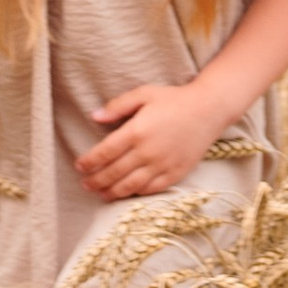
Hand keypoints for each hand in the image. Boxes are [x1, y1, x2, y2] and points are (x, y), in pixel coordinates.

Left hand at [75, 81, 224, 199]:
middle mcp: (147, 152)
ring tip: (101, 194)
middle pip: (114, 173)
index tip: (79, 166)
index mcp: (136, 131)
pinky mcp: (176, 173)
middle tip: (85, 184)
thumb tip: (94, 116)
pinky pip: (151, 189)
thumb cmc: (174, 99)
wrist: (209, 110)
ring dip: (112, 192)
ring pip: (130, 186)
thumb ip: (118, 106)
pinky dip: (136, 193)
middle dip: (96, 181)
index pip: (104, 152)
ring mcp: (162, 165)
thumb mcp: (144, 94)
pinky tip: (126, 193)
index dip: (89, 162)